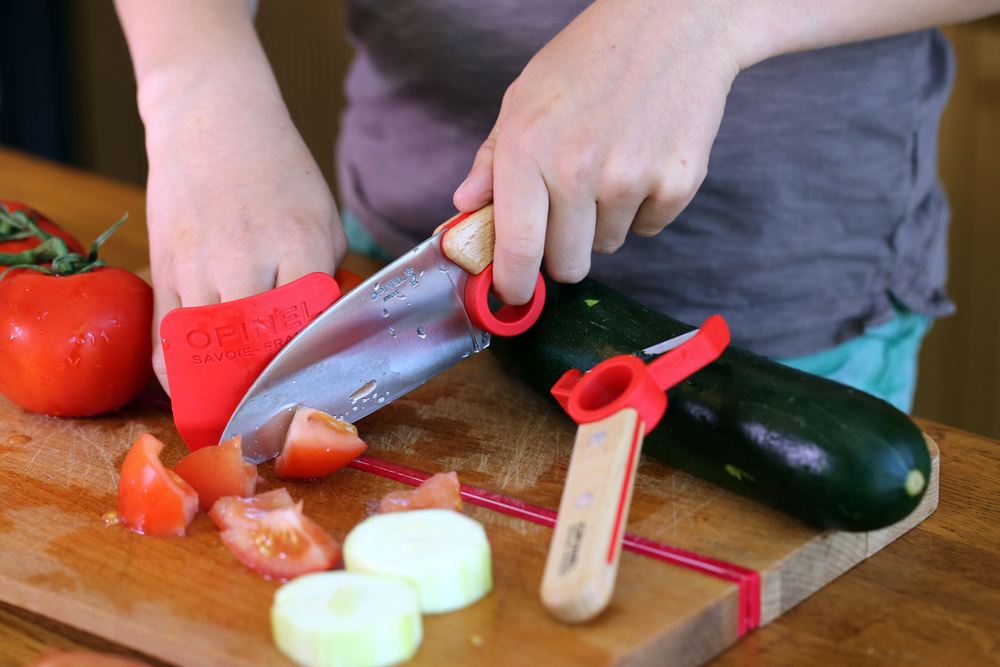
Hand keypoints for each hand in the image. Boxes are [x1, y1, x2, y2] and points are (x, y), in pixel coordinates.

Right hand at [143, 76, 345, 393]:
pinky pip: (165, 338)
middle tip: (276, 421)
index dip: (311, 367)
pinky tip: (195, 393)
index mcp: (300, 244)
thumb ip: (326, 275)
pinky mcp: (163, 268)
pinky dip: (181, 374)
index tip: (315, 396)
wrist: (211, 120)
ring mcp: (198, 265)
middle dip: (267, 391)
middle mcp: (247, 258)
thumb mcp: (324, 217)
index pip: (310, 327)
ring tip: (237, 420)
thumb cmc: (278, 172)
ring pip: (208, 351)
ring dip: (222, 391)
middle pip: (257, 349)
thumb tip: (324, 334)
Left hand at [453, 0, 743, 303]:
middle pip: (567, 265)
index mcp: (527, 150)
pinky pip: (649, 228)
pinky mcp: (677, 182)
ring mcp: (630, 178)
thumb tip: (464, 207)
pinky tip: (643, 158)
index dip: (514, 284)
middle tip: (569, 213)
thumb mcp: (524, 98)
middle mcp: (576, 170)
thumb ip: (492, 159)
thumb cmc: (590, 59)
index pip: (517, 249)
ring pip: (608, 246)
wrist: (674, 22)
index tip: (514, 295)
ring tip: (611, 164)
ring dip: (604, 222)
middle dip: (564, 252)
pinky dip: (645, 207)